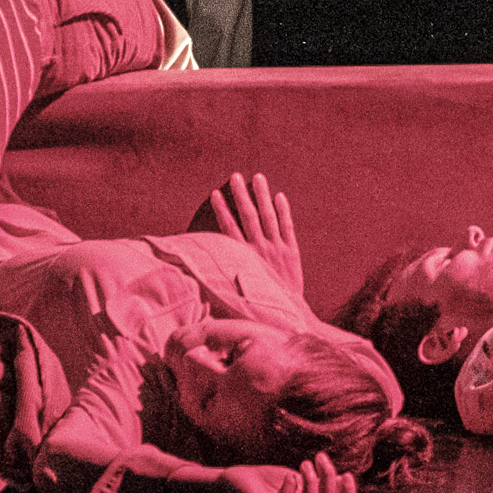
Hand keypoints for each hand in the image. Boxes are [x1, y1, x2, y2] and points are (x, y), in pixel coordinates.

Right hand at [194, 171, 305, 298]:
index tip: (214, 193)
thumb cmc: (257, 306)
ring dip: (262, 196)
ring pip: (268, 217)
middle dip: (241, 195)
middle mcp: (259, 250)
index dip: (221, 210)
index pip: (229, 229)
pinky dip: (284, 211)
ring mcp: (277, 249)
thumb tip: (200, 270)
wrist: (287, 316)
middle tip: (235, 176)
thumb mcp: (235, 293)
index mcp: (243, 259)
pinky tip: (280, 196)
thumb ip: (222, 277)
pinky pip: (287, 227)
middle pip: (249, 217)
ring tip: (258, 177)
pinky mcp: (291, 252)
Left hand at [217, 455, 357, 492]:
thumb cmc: (270, 483)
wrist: (236, 483)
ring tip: (304, 463)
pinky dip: (290, 487)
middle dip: (328, 478)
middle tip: (319, 457)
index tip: (347, 474)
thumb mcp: (300, 480)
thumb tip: (343, 479)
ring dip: (311, 481)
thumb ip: (319, 484)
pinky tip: (288, 475)